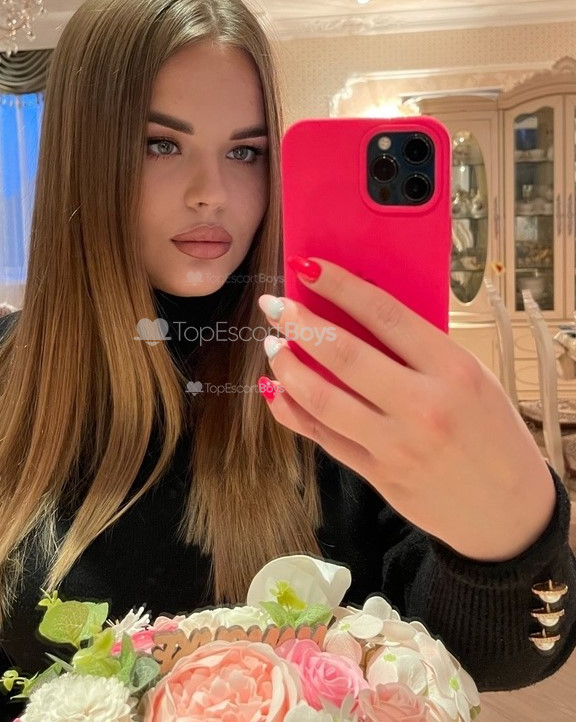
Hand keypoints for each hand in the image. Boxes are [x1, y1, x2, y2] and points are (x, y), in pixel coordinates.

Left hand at [257, 257, 555, 561]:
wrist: (508, 512)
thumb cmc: (492, 432)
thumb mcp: (472, 377)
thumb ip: (420, 350)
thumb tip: (356, 316)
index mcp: (453, 370)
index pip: (384, 315)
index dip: (339, 287)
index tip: (307, 269)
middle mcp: (422, 406)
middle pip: (343, 355)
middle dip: (299, 325)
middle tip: (275, 308)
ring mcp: (395, 444)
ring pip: (322, 399)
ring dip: (288, 368)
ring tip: (273, 347)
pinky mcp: (377, 474)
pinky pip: (323, 437)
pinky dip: (292, 411)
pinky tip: (277, 391)